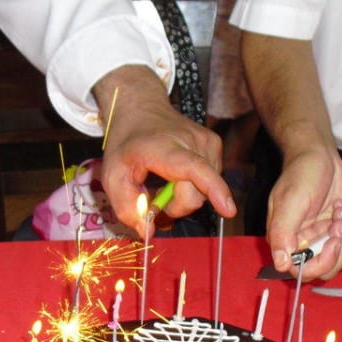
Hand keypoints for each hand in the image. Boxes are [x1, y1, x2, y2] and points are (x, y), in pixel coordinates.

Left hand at [94, 66, 234, 236]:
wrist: (140, 109)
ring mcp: (208, 142)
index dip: (214, 192)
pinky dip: (193, 185)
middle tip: (154, 196)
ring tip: (165, 180)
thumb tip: (148, 232)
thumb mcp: (112, 176)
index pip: (196, 171)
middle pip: (196, 195)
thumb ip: (127, 207)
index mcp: (166, 149)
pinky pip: (210, 180)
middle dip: (175, 207)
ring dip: (183, 196)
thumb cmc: (126, 145)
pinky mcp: (215, 145)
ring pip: (204, 191)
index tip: (228, 210)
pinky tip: (178, 174)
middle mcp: (193, 142)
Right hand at [266, 149, 341, 280]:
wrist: (318, 154)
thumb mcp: (290, 202)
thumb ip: (283, 233)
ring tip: (341, 211)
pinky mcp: (336, 228)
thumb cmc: (301, 174)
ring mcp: (321, 236)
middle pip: (326, 268)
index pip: (302, 270)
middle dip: (340, 249)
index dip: (321, 263)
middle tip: (339, 224)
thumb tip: (280, 264)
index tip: (333, 242)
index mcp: (286, 240)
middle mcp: (303, 242)